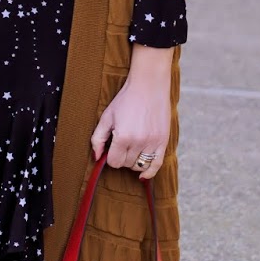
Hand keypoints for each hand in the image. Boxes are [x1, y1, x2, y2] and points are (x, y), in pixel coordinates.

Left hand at [90, 65, 170, 181]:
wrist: (149, 86)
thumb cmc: (126, 100)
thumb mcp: (106, 117)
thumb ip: (97, 138)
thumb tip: (96, 157)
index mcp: (123, 137)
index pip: (113, 162)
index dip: (110, 156)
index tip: (111, 148)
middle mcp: (139, 142)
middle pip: (126, 164)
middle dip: (121, 157)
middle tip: (122, 144)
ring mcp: (152, 142)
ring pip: (139, 166)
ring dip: (133, 162)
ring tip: (131, 149)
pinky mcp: (163, 141)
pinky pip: (157, 165)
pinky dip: (149, 172)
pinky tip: (143, 175)